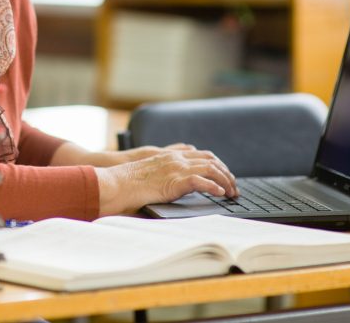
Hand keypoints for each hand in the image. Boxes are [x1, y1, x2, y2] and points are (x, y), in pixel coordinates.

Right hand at [96, 145, 237, 215]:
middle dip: (226, 173)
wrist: (115, 183)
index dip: (218, 166)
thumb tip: (172, 187)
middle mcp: (175, 158)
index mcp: (170, 156)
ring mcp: (175, 168)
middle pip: (211, 160)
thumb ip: (163, 174)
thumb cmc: (126, 183)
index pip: (203, 155)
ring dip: (225, 181)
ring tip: (231, 193)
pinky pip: (201, 181)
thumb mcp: (149, 174)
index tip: (225, 178)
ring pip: (211, 169)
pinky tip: (220, 194)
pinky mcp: (174, 181)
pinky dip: (214, 187)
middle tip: (233, 188)